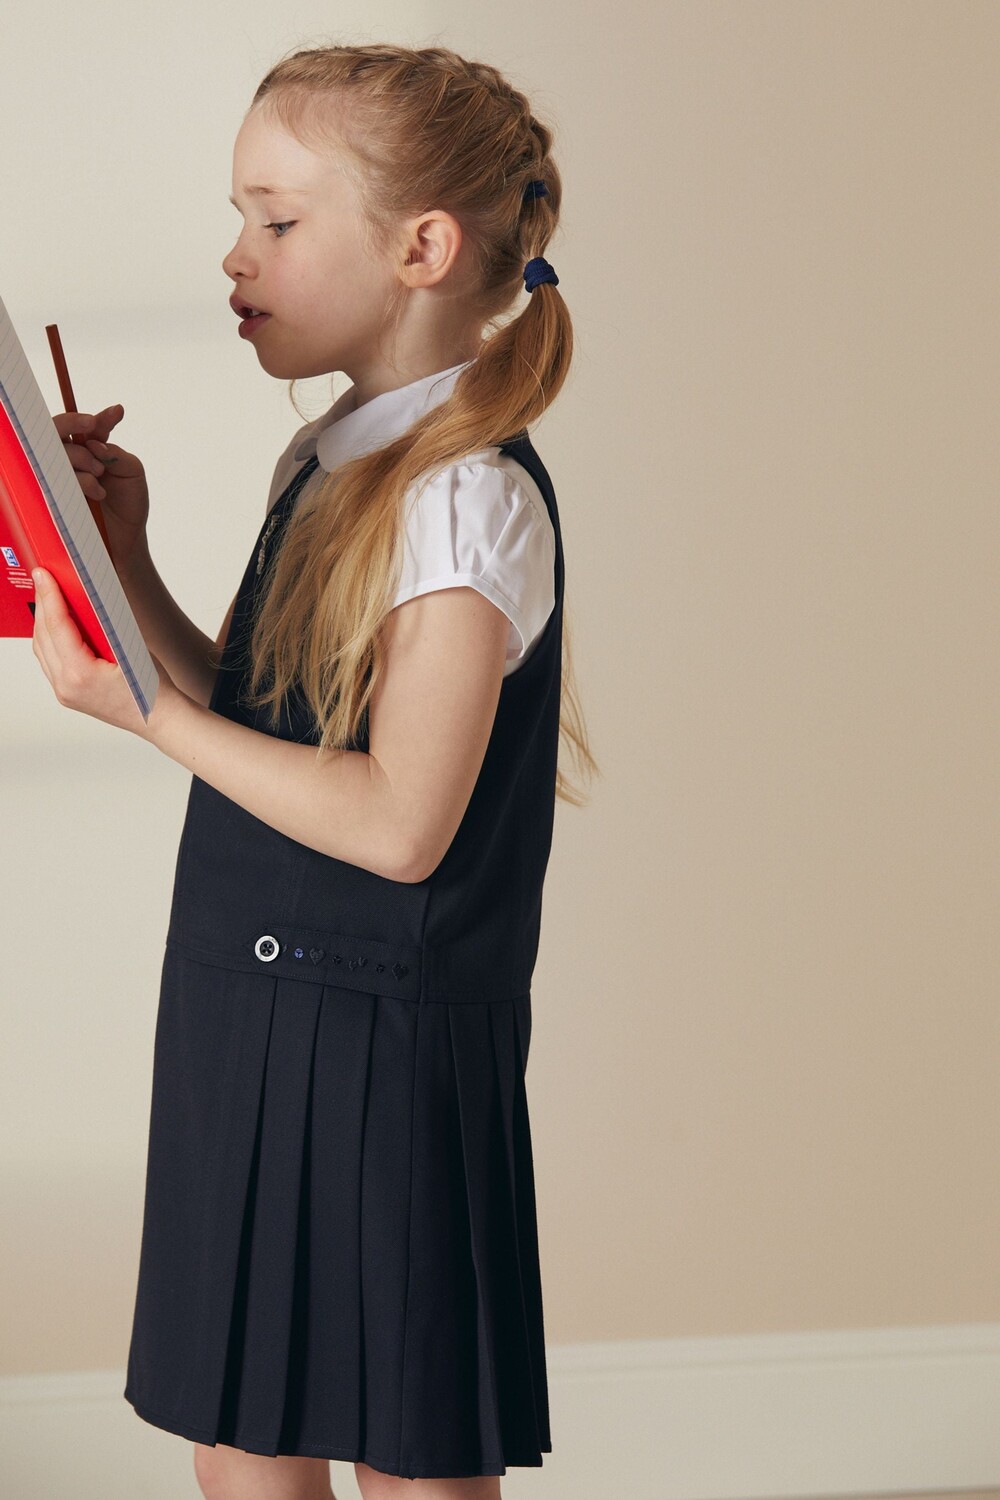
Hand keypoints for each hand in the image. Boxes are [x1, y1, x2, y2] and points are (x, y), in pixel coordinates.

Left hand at [31, 567, 180, 739]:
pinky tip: (57, 625)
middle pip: (43, 635)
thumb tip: (87, 597)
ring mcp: (64, 692)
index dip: (50, 595)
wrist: (160, 720)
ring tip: (49, 597)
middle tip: (44, 578)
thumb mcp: (130, 646)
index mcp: (80, 675)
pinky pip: (49, 661)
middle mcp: (66, 686)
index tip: (44, 574)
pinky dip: (50, 639)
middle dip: (43, 604)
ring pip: (41, 648)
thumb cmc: (153, 689)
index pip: (57, 626)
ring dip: (43, 621)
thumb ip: (104, 624)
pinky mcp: (67, 694)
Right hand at [52, 404, 149, 574]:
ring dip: (81, 458)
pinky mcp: (54, 494)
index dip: (100, 416)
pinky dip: (79, 479)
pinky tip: (97, 492)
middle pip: (58, 429)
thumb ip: (116, 453)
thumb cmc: (129, 506)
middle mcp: (73, 459)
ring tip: (100, 477)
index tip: (117, 413)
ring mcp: (61, 475)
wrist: (126, 541)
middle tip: (97, 444)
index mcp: (92, 449)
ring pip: (58, 451)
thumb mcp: (133, 473)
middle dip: (75, 426)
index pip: (89, 426)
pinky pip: (55, 476)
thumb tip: (95, 444)